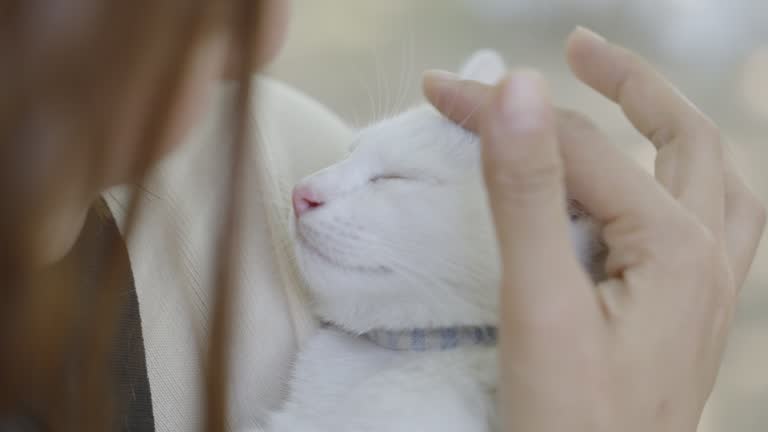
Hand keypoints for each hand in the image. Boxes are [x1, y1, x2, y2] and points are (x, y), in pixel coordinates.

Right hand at [423, 27, 764, 431]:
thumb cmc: (568, 423)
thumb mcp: (540, 306)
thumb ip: (529, 195)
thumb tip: (517, 88)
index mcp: (677, 247)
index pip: (578, 149)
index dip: (504, 113)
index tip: (440, 93)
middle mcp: (708, 258)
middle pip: (681, 139)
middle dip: (628, 84)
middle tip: (576, 48)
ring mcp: (706, 290)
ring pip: (711, 179)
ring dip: (672, 127)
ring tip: (625, 98)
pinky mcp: (685, 316)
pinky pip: (708, 224)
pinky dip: (683, 182)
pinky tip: (652, 188)